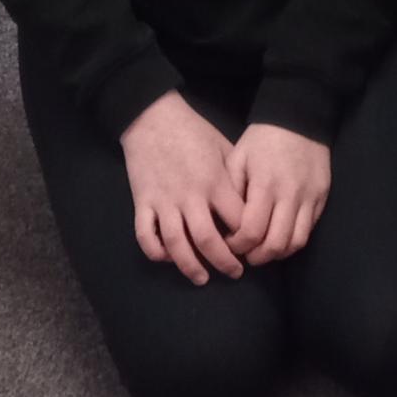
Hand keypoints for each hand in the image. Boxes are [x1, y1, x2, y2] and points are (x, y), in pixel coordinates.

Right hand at [120, 90, 245, 282]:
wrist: (153, 117)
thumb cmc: (193, 130)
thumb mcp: (223, 146)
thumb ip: (237, 174)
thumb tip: (254, 199)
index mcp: (215, 181)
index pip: (237, 220)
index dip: (248, 238)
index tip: (254, 246)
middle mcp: (190, 195)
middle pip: (208, 240)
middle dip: (224, 262)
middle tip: (235, 273)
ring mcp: (164, 201)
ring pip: (176, 245)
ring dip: (190, 267)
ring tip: (203, 278)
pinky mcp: (143, 203)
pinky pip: (146, 237)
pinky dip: (156, 253)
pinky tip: (168, 259)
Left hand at [228, 120, 331, 265]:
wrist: (300, 117)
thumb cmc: (262, 139)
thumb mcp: (238, 158)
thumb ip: (230, 191)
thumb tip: (225, 224)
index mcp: (265, 184)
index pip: (251, 231)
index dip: (237, 246)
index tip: (229, 242)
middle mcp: (290, 195)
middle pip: (275, 244)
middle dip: (256, 257)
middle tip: (246, 253)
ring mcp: (310, 197)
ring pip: (295, 243)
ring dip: (277, 254)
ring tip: (263, 249)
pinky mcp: (322, 197)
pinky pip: (308, 231)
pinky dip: (293, 242)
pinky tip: (280, 236)